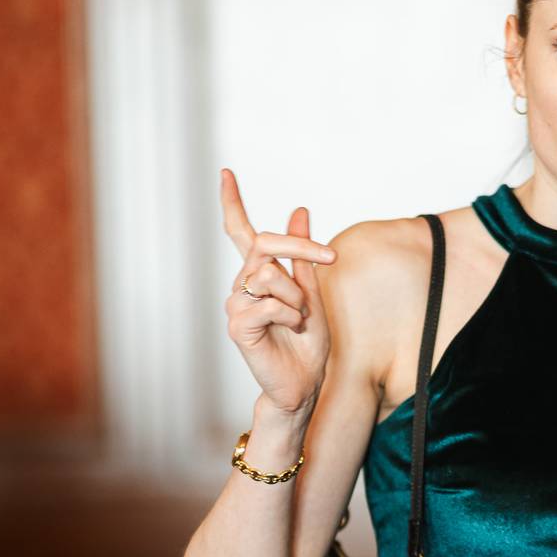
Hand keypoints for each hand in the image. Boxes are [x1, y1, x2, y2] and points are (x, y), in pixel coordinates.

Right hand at [222, 168, 336, 414]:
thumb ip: (304, 254)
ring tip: (299, 319)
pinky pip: (268, 304)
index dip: (232, 203)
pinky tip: (290, 329)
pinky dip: (290, 315)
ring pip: (268, 274)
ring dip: (297, 296)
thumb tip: (300, 210)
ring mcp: (236, 304)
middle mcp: (242, 284)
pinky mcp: (237, 325)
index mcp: (259, 274)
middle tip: (330, 257)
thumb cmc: (307, 342)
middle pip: (265, 244)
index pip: (240, 232)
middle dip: (301, 247)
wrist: (304, 383)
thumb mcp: (312, 291)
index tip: (226, 173)